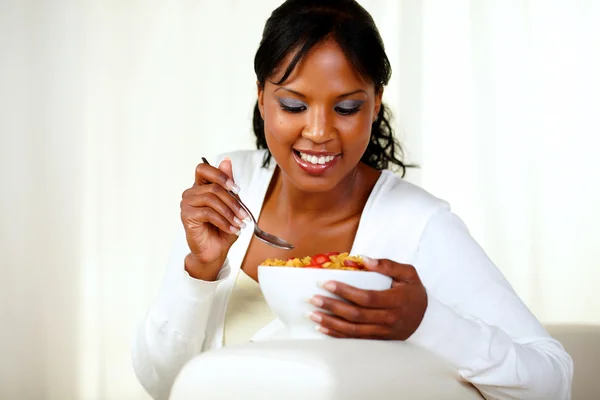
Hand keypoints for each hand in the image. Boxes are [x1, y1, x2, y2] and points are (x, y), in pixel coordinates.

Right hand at [180, 158, 248, 279]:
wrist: (215, 251)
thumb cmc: (222, 228)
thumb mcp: (230, 205)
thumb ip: (228, 185)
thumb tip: (226, 160)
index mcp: (201, 187)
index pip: (203, 169)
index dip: (220, 175)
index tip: (236, 189)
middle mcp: (191, 193)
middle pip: (213, 187)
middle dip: (233, 202)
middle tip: (244, 215)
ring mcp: (186, 204)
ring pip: (211, 199)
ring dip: (230, 212)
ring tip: (240, 223)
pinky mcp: (186, 216)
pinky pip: (207, 213)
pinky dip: (223, 221)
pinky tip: (232, 229)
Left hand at [308, 257, 427, 339]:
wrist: (428, 318)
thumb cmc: (414, 292)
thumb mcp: (408, 273)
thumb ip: (387, 265)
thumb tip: (364, 259)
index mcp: (395, 301)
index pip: (366, 297)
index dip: (345, 291)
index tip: (327, 283)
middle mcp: (389, 319)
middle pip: (355, 315)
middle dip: (332, 306)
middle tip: (313, 298)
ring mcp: (383, 332)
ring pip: (353, 330)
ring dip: (330, 323)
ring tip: (313, 314)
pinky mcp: (378, 339)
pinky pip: (355, 339)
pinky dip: (337, 335)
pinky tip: (323, 328)